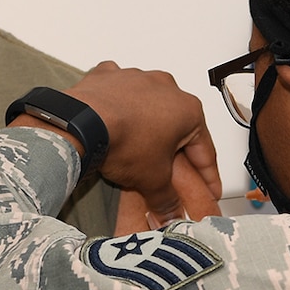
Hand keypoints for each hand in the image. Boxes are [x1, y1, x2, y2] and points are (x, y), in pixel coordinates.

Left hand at [63, 63, 220, 219]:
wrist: (80, 124)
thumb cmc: (122, 141)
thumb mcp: (152, 180)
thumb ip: (167, 200)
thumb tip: (170, 213)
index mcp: (188, 110)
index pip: (205, 150)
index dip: (208, 176)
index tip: (209, 189)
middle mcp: (166, 87)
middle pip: (178, 125)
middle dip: (177, 149)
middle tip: (176, 172)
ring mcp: (136, 78)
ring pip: (149, 106)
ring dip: (148, 125)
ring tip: (140, 147)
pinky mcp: (109, 76)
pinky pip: (119, 92)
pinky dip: (119, 105)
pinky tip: (115, 119)